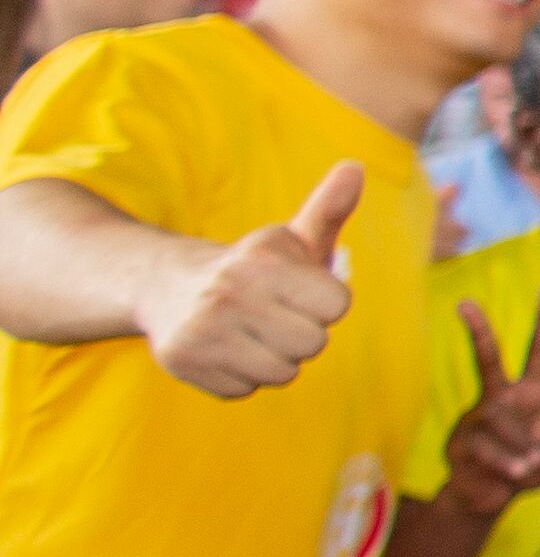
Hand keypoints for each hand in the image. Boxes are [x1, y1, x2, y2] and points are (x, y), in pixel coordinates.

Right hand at [145, 163, 363, 396]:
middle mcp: (227, 294)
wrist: (167, 287)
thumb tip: (356, 167)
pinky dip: (242, 376)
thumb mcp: (291, 239)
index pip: (338, 305)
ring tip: (251, 332)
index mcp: (261, 261)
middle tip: (275, 315)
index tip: (302, 291)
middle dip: (303, 332)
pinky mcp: (183, 363)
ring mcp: (201, 330)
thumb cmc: (253, 267)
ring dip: (275, 358)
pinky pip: (246, 389)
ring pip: (282, 373)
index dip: (327, 302)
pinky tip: (225, 348)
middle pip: (313, 344)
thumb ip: (330, 209)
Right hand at [433, 289, 539, 520]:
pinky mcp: (462, 439)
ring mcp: (478, 416)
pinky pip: (489, 449)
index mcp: (531, 392)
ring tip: (527, 468)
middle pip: (487, 360)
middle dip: (478, 331)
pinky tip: (516, 474)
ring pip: (500, 423)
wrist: (488, 495)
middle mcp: (502, 397)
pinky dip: (508, 465)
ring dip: (520, 451)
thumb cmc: (526, 468)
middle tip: (464, 302)